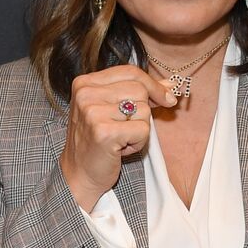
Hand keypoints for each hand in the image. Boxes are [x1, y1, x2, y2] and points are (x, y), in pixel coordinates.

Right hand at [60, 64, 175, 211]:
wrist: (78, 175)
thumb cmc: (96, 143)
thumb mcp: (109, 110)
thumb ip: (135, 93)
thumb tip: (169, 84)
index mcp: (85, 83)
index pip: (130, 71)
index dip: (152, 84)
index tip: (166, 97)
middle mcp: (86, 94)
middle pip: (139, 89)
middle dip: (144, 111)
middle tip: (128, 129)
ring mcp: (93, 113)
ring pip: (144, 110)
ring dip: (140, 129)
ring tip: (121, 140)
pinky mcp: (105, 132)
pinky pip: (143, 130)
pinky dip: (138, 143)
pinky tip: (121, 149)